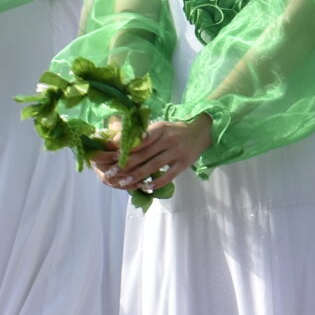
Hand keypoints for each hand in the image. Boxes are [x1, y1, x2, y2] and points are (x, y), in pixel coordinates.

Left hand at [96, 115, 211, 194]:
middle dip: (126, 165)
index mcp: (160, 128)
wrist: (201, 132)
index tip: (114, 156)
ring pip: (154, 165)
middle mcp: (168, 139)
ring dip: (137, 175)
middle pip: (144, 154)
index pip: (141, 139)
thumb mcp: (161, 127)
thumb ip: (144, 135)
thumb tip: (120, 144)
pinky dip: (157, 182)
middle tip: (112, 173)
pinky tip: (147, 187)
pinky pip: (169, 175)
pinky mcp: (184, 164)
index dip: (127, 148)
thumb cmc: (175, 131)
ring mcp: (177, 152)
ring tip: (124, 182)